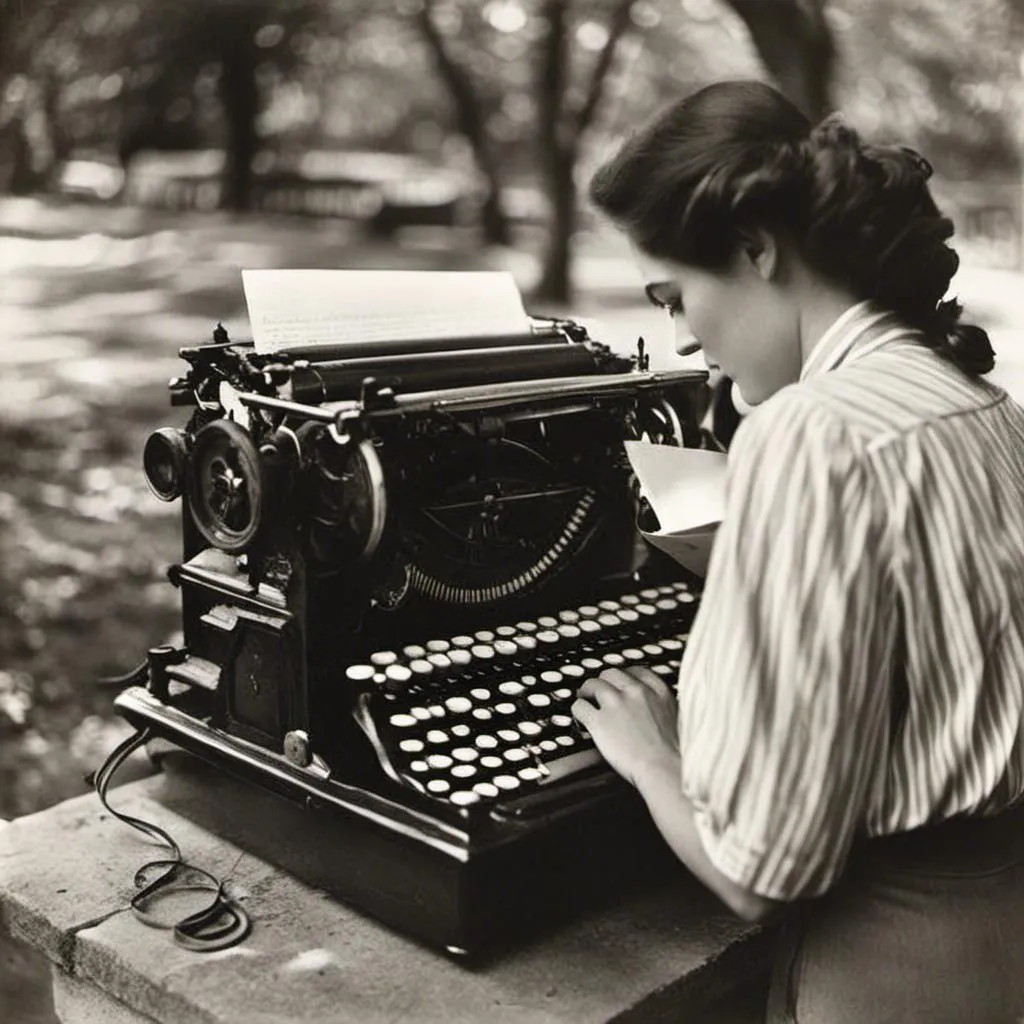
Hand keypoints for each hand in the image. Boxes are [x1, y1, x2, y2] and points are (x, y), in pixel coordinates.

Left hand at [572, 666, 678, 787]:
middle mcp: (636, 692)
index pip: (636, 671)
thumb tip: (652, 711)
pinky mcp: (599, 721)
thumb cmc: (675, 754)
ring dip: (587, 692)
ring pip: (592, 685)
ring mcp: (616, 704)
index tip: (619, 683)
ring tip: (585, 700)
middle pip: (611, 674)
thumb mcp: (677, 720)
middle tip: (599, 692)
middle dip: (604, 682)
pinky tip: (580, 719)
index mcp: (658, 691)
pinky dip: (578, 711)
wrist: (666, 769)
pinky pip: (580, 706)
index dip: (624, 677)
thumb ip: (662, 708)